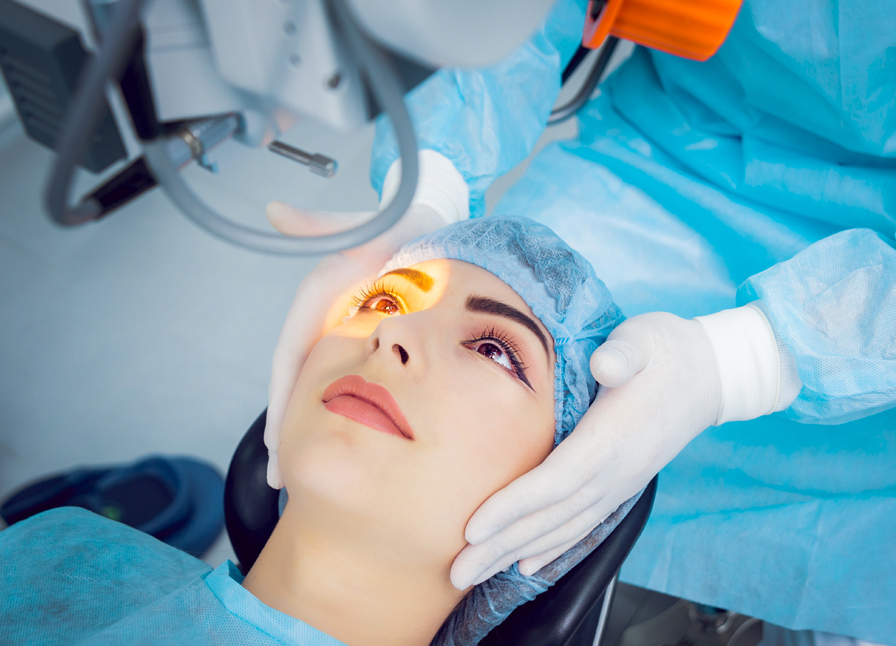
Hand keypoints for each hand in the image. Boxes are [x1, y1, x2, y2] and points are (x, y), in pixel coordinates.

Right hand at [264, 150, 468, 488]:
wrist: (430, 225)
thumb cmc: (400, 223)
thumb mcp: (368, 224)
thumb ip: (325, 225)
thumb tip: (275, 212)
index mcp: (320, 298)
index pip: (291, 357)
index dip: (284, 401)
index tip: (277, 445)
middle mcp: (324, 319)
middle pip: (298, 384)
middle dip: (288, 432)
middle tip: (282, 480)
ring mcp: (340, 332)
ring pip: (318, 390)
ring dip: (305, 431)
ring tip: (295, 478)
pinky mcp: (361, 341)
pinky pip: (344, 383)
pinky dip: (336, 416)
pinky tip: (342, 446)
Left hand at [449, 312, 724, 587]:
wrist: (711, 375)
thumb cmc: (667, 352)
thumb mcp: (646, 339)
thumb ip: (625, 353)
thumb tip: (607, 363)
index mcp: (613, 438)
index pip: (556, 480)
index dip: (514, 506)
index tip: (474, 528)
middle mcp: (616, 472)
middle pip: (551, 517)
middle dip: (501, 544)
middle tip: (457, 571)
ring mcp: (619, 484)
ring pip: (562, 528)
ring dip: (516, 552)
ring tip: (476, 572)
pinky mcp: (620, 485)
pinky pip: (582, 525)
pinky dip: (552, 547)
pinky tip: (527, 563)